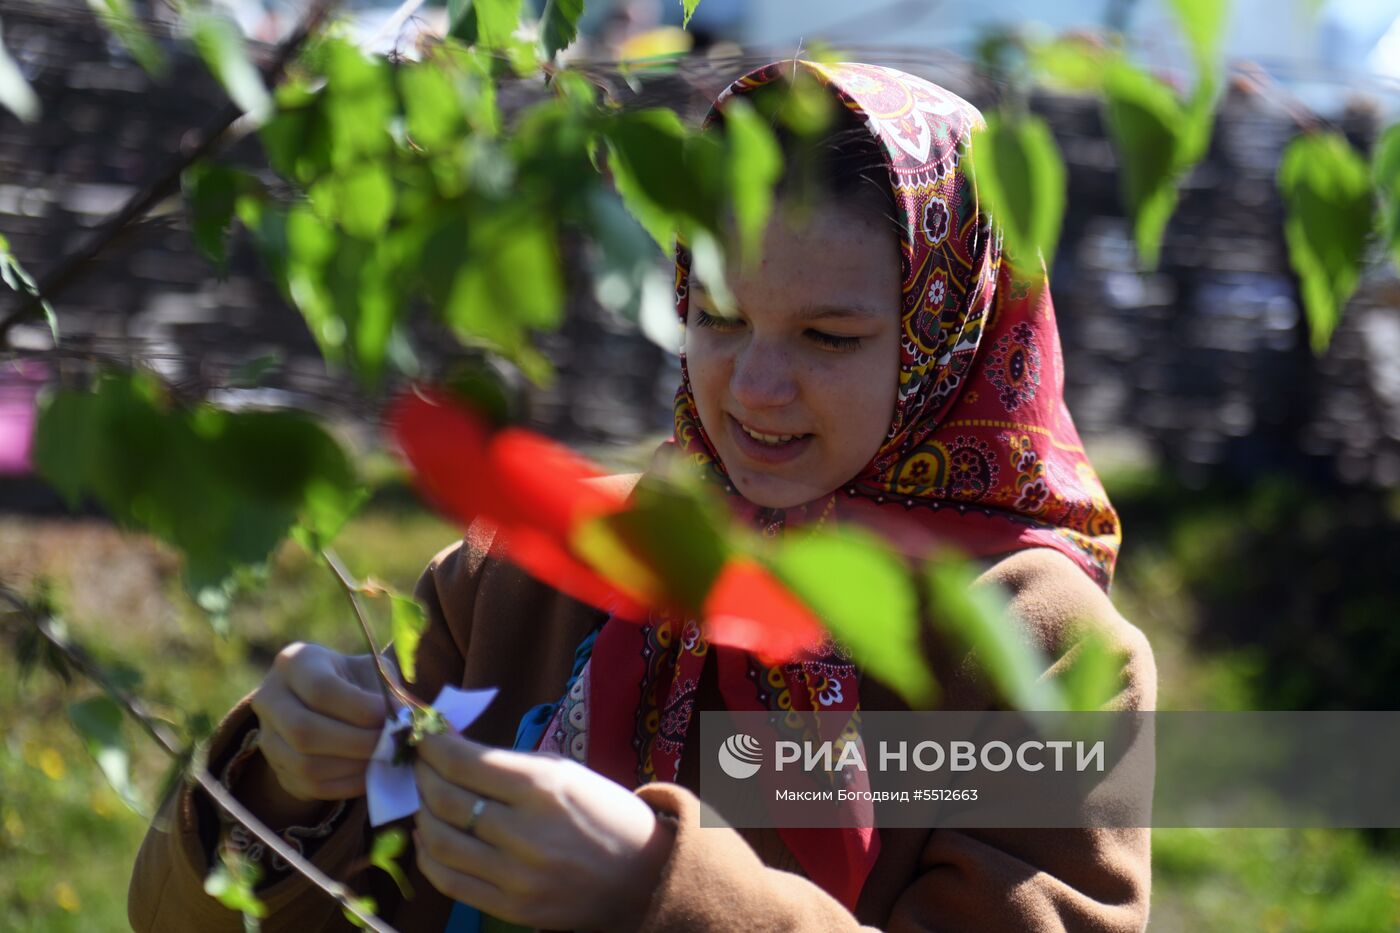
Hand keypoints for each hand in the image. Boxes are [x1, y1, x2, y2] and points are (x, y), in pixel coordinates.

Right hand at [248, 642, 396, 802]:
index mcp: (294, 663)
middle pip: (305, 731)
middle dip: (357, 742)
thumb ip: (387, 689)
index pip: (321, 689)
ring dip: (353, 766)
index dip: (361, 707)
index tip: (394, 716)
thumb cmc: (353, 680)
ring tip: (385, 758)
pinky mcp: (278, 770)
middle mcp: (269, 699)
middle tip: (392, 744)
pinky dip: (347, 784)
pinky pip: (311, 787)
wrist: (321, 702)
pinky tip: (372, 774)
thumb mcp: (369, 670)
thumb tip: (405, 717)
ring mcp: (267, 738)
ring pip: (305, 764)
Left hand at [412, 732, 673, 931]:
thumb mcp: (564, 771)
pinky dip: (429, 856)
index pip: (464, 763)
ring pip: (439, 842)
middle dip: (422, 775)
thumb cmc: (604, 812)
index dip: (431, 746)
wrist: (645, 876)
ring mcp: (517, 876)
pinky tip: (431, 836)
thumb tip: (449, 741)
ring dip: (421, 814)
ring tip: (425, 799)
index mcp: (544, 787)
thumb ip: (505, 761)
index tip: (422, 736)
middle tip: (419, 764)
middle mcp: (526, 832)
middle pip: (445, 800)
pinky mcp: (512, 908)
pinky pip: (449, 881)